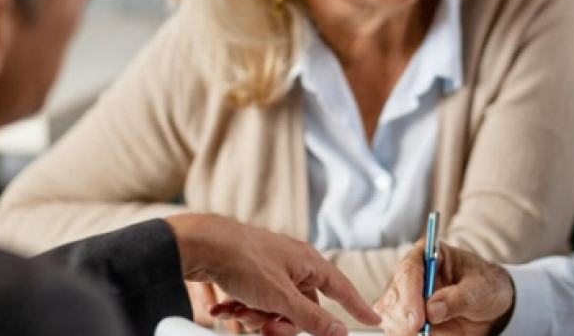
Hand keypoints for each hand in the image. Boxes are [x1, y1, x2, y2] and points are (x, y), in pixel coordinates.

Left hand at [165, 214, 379, 335]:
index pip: (342, 288)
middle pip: (303, 306)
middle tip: (267, 328)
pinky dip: (240, 308)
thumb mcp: (281, 298)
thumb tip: (339, 330)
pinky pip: (254, 300)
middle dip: (283, 322)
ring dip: (257, 317)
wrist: (200, 245)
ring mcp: (270, 268)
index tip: (373, 322)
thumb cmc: (243, 261)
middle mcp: (293, 264)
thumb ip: (312, 317)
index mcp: (308, 263)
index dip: (357, 307)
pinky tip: (224, 309)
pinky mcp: (248, 273)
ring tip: (239, 311)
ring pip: (275, 307)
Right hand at [374, 240, 514, 335]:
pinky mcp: (406, 316)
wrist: (491, 307)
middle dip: (401, 315)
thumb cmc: (486, 287)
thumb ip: (458, 297)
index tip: (418, 317)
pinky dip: (400, 333)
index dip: (410, 293)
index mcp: (428, 254)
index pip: (409, 269)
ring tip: (418, 333)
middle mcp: (412, 274)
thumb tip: (433, 309)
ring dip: (399, 327)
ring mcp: (406, 296)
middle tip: (416, 330)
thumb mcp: (480, 288)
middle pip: (394, 293)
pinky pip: (394, 327)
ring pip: (389, 311)